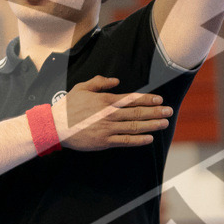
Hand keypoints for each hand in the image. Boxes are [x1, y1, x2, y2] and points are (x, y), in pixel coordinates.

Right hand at [50, 75, 171, 149]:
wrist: (54, 127)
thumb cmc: (67, 106)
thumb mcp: (82, 88)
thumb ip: (99, 82)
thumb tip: (116, 81)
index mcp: (105, 100)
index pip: (131, 99)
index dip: (147, 99)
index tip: (160, 99)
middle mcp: (109, 115)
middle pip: (137, 113)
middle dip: (155, 112)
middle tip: (169, 111)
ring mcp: (107, 129)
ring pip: (134, 127)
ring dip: (152, 125)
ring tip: (164, 123)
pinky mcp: (104, 142)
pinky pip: (125, 141)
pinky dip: (139, 140)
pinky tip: (149, 138)